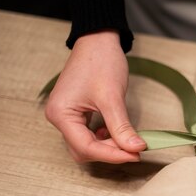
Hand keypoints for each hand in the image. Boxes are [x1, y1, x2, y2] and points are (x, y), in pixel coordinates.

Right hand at [44, 30, 145, 162]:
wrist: (98, 40)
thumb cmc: (101, 62)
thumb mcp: (112, 97)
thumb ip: (122, 127)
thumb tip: (135, 149)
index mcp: (61, 114)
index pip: (86, 147)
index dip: (112, 155)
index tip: (136, 155)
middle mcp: (59, 118)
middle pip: (84, 150)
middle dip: (109, 153)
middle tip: (135, 150)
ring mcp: (66, 116)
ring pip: (86, 145)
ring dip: (108, 147)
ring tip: (128, 140)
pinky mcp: (76, 114)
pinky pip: (89, 135)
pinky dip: (105, 138)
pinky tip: (117, 131)